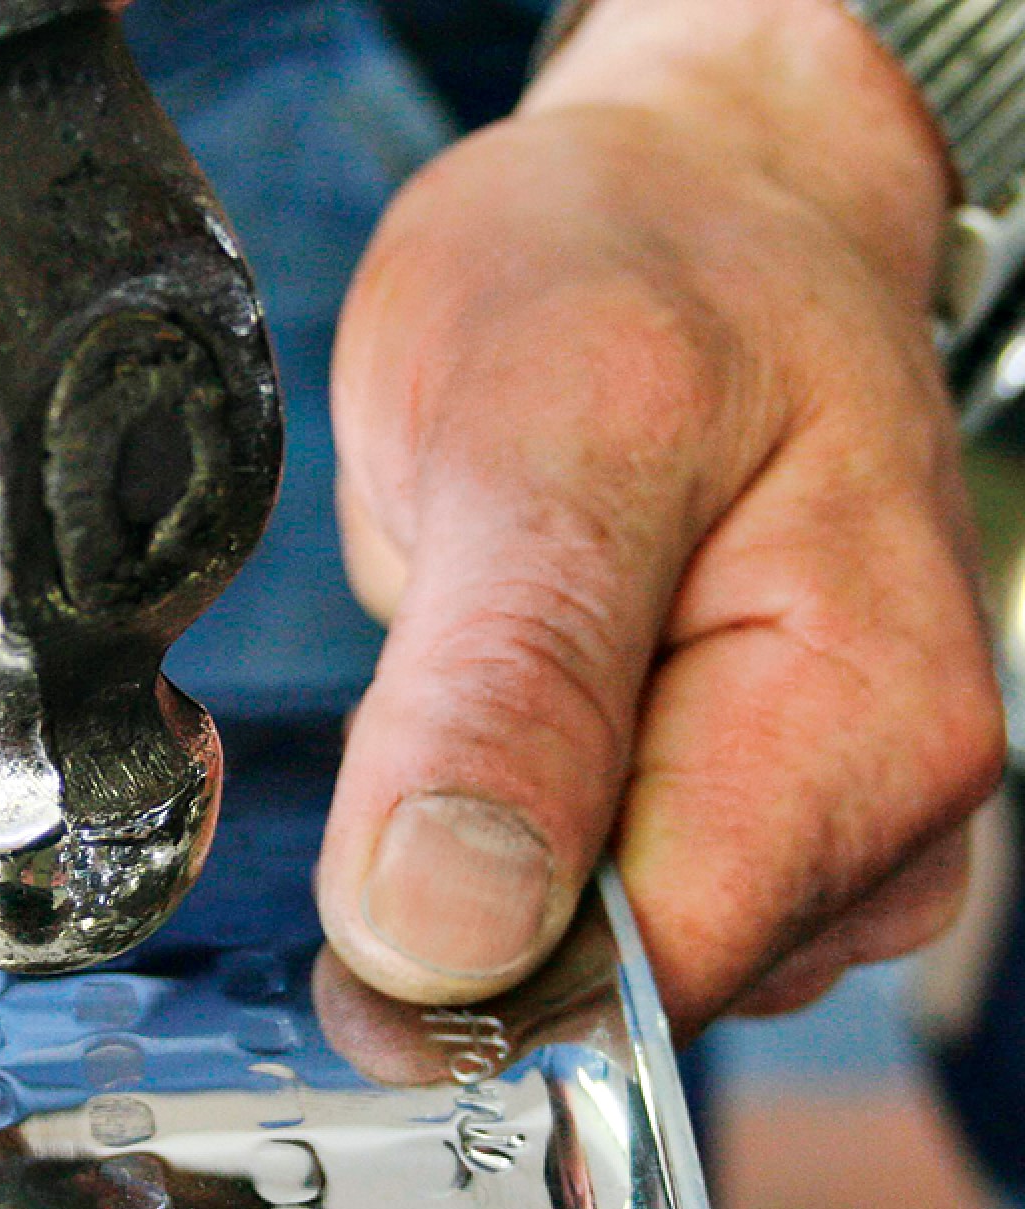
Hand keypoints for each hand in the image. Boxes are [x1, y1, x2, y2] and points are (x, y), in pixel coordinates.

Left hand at [315, 0, 1006, 1032]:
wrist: (678, 208)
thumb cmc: (632, 277)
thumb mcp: (544, 434)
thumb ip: (504, 689)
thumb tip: (440, 935)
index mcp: (865, 731)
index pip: (647, 981)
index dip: (470, 977)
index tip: (348, 901)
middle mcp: (873, 816)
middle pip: (614, 987)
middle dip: (469, 896)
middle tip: (421, 697)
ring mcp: (811, 829)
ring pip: (586, 958)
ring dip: (478, 852)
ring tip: (477, 663)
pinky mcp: (735, 819)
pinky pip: (582, 904)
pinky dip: (498, 830)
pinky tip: (500, 708)